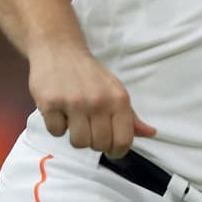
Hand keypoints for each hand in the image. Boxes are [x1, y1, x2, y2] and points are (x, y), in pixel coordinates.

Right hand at [28, 42, 156, 157]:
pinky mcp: (51, 103)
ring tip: (74, 118)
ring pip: (78, 142)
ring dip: (75, 135)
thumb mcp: (116, 91)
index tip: (110, 148)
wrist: (60, 50)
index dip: (117, 151)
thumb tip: (151, 133)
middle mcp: (99, 101)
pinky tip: (59, 111)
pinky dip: (56, 125)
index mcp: (119, 99)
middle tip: (89, 126)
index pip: (123, 140)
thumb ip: (130, 116)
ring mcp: (74, 103)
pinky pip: (56, 132)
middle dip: (94, 142)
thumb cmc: (90, 75)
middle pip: (100, 145)